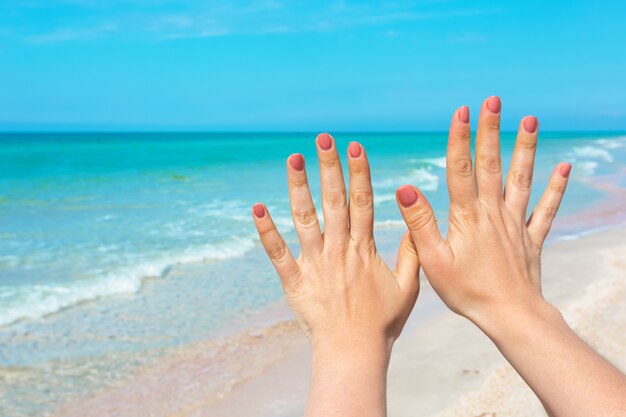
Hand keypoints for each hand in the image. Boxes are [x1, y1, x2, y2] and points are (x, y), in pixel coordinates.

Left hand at [252, 133, 419, 416]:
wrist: (353, 352)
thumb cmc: (382, 323)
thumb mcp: (408, 287)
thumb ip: (411, 254)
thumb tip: (414, 224)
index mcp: (364, 249)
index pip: (363, 202)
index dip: (359, 173)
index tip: (355, 147)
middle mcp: (338, 250)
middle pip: (334, 201)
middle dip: (329, 167)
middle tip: (323, 139)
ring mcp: (315, 263)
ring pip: (305, 218)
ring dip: (298, 187)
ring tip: (293, 159)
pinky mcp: (294, 280)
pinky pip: (278, 253)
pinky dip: (266, 231)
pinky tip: (257, 208)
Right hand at [395, 96, 567, 325]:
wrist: (510, 316)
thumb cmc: (467, 291)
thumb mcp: (433, 261)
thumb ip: (421, 223)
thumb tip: (406, 188)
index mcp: (467, 216)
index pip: (462, 169)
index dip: (460, 138)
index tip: (462, 110)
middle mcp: (494, 212)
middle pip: (492, 164)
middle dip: (491, 130)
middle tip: (494, 101)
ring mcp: (516, 223)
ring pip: (521, 179)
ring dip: (525, 149)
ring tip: (530, 121)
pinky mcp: (531, 238)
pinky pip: (546, 209)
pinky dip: (556, 188)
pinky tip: (564, 168)